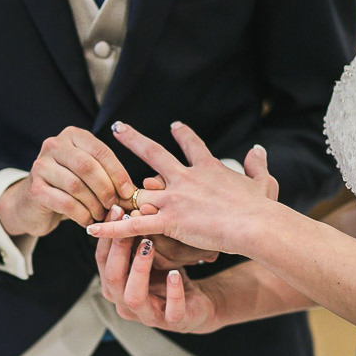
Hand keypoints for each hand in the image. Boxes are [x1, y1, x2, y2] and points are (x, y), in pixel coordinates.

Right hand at [0, 126, 136, 236]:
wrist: (35, 204)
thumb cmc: (71, 188)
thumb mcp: (91, 175)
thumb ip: (110, 177)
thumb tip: (137, 192)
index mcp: (73, 135)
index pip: (101, 151)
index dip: (118, 173)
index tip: (129, 192)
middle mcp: (54, 145)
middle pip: (88, 167)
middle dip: (106, 189)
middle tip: (115, 206)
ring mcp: (40, 165)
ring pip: (76, 186)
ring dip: (94, 204)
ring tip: (102, 215)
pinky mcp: (34, 189)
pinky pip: (65, 203)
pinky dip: (81, 215)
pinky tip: (88, 221)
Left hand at [87, 121, 277, 253]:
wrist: (256, 224)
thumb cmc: (261, 207)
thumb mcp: (263, 182)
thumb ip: (258, 165)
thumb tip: (258, 149)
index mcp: (208, 168)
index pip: (192, 145)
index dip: (182, 134)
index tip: (174, 125)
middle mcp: (186, 178)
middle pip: (154, 153)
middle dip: (134, 139)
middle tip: (118, 127)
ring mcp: (174, 199)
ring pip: (139, 192)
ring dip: (117, 192)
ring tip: (95, 188)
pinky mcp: (169, 221)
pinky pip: (134, 226)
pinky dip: (112, 229)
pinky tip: (92, 229)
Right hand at [95, 205, 222, 332]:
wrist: (195, 302)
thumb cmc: (167, 275)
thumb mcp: (148, 255)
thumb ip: (134, 238)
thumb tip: (125, 205)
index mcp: (115, 286)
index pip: (102, 260)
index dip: (107, 235)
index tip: (117, 209)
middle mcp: (126, 303)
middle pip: (112, 278)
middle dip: (119, 249)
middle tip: (131, 222)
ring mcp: (149, 315)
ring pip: (133, 297)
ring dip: (139, 269)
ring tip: (149, 245)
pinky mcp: (174, 321)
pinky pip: (171, 310)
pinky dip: (173, 291)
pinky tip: (175, 273)